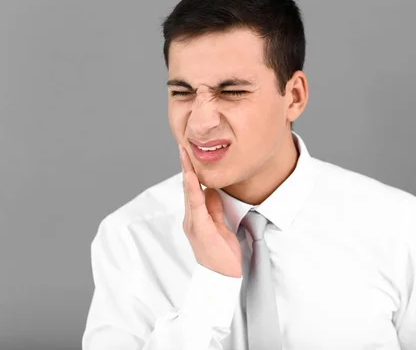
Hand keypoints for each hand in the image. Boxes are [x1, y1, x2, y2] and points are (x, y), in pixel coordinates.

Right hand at [179, 144, 242, 277]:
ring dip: (187, 173)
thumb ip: (215, 210)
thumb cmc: (222, 255)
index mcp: (196, 218)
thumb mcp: (220, 226)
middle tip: (183, 146)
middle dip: (185, 167)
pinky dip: (193, 191)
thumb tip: (212, 192)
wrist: (221, 278)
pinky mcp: (201, 230)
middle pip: (188, 188)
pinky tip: (191, 179)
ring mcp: (194, 224)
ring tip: (185, 156)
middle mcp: (191, 219)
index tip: (189, 153)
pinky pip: (196, 207)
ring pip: (189, 194)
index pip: (193, 190)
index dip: (190, 171)